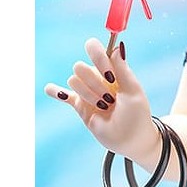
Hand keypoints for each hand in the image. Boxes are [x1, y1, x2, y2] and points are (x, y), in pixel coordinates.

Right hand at [44, 37, 159, 160]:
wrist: (130, 140)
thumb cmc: (137, 115)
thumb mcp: (133, 91)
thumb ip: (122, 69)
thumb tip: (118, 46)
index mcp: (112, 70)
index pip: (96, 51)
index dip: (98, 58)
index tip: (109, 76)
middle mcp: (98, 77)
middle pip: (80, 67)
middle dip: (94, 84)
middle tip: (110, 99)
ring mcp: (88, 91)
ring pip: (74, 81)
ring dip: (89, 95)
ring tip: (104, 107)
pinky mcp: (80, 106)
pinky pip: (63, 94)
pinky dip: (56, 91)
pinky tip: (49, 89)